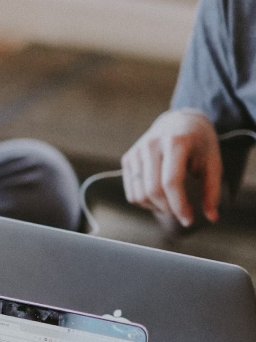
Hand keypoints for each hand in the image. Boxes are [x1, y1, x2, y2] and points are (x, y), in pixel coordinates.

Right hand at [121, 109, 221, 226]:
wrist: (179, 121)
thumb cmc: (199, 144)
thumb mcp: (213, 162)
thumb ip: (212, 190)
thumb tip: (211, 217)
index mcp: (175, 142)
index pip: (171, 182)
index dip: (179, 206)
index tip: (189, 220)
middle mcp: (151, 145)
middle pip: (153, 190)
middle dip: (168, 209)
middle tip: (182, 213)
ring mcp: (136, 151)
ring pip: (139, 194)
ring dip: (156, 208)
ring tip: (171, 205)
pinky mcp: (128, 158)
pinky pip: (131, 192)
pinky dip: (145, 202)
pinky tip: (159, 199)